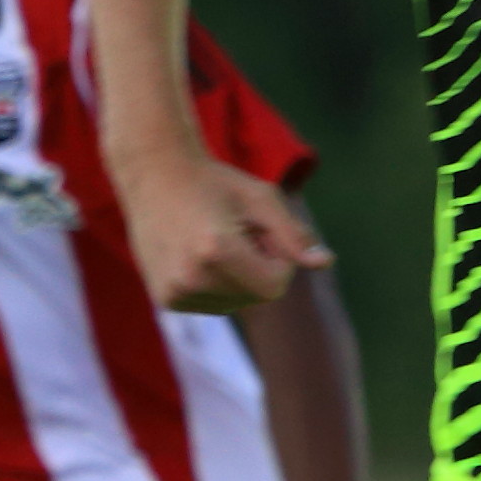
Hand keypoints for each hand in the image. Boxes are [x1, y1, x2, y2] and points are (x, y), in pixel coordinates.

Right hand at [116, 149, 327, 313]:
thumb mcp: (260, 198)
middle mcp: (191, 278)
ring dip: (237, 278)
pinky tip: (198, 255)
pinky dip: (215, 284)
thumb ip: (294, 235)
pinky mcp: (166, 300)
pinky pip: (212, 304)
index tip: (262, 232)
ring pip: (234, 304)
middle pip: (255, 298)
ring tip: (214, 242)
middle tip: (235, 232)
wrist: (154, 175)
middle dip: (257, 268)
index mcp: (217, 251)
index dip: (279, 261)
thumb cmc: (214, 182)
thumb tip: (326, 262)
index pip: (274, 287)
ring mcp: (174, 292)